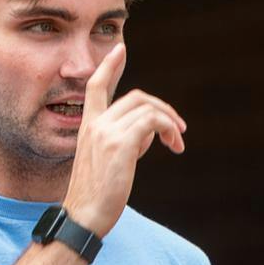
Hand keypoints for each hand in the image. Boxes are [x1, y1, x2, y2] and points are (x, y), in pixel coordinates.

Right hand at [61, 43, 186, 237]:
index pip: (96, 86)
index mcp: (88, 126)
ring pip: (147, 108)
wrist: (85, 216)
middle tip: (179, 129)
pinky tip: (174, 146)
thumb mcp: (108, 162)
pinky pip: (152, 121)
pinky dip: (169, 129)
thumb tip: (150, 134)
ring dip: (170, 123)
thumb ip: (125, 141)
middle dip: (162, 109)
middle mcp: (95, 123)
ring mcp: (106, 131)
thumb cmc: (98, 197)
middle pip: (136, 97)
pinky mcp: (120, 143)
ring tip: (178, 144)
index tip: (120, 48)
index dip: (109, 65)